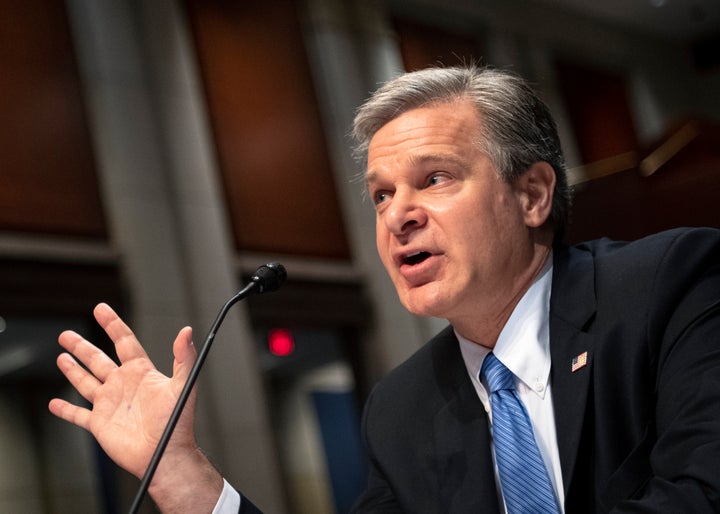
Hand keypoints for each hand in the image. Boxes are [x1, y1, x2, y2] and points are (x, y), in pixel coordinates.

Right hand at [48, 303, 198, 478]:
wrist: (165, 455)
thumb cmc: (177, 422)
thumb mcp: (183, 385)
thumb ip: (184, 357)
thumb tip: (186, 331)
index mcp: (141, 372)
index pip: (124, 342)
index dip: (112, 324)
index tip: (101, 308)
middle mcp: (123, 385)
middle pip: (98, 359)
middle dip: (82, 346)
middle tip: (66, 334)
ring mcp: (110, 403)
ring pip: (86, 382)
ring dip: (73, 370)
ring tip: (61, 356)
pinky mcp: (100, 424)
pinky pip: (78, 415)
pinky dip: (65, 410)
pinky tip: (54, 404)